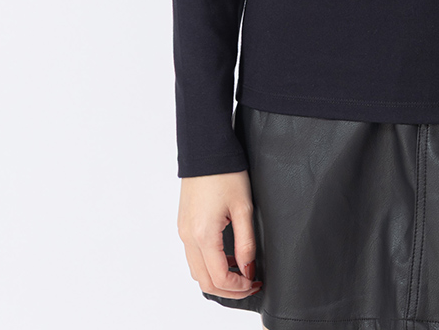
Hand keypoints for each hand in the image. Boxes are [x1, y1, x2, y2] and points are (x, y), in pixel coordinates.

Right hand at [177, 170, 262, 299]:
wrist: (206, 149)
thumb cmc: (226, 172)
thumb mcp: (244, 208)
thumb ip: (246, 243)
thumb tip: (248, 269)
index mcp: (203, 235)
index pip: (219, 278)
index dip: (239, 287)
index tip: (255, 282)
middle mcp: (189, 237)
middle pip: (204, 282)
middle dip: (228, 290)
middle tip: (249, 284)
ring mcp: (183, 231)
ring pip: (197, 270)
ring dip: (217, 278)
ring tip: (241, 272)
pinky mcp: (184, 224)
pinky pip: (193, 255)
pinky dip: (209, 264)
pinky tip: (226, 256)